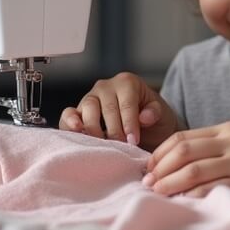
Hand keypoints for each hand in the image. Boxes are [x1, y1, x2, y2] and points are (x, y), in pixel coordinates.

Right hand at [58, 72, 176, 148]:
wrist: (144, 130)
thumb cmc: (152, 121)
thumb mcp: (161, 115)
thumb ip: (155, 112)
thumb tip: (144, 117)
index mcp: (127, 83)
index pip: (126, 103)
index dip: (129, 123)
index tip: (133, 140)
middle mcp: (106, 86)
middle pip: (107, 108)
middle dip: (114, 130)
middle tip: (121, 147)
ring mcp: (90, 98)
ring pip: (87, 109)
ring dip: (94, 129)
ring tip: (103, 144)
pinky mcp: (77, 112)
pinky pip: (68, 114)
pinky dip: (69, 122)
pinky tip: (77, 130)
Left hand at [142, 121, 229, 198]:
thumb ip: (216, 144)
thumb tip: (180, 158)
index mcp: (229, 128)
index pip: (183, 137)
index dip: (161, 153)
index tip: (149, 167)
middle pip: (183, 152)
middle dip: (160, 168)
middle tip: (147, 182)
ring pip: (192, 171)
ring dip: (169, 183)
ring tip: (158, 192)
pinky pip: (211, 189)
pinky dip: (191, 195)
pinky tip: (182, 201)